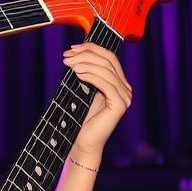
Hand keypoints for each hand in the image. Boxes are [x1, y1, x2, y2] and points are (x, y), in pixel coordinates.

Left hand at [61, 43, 131, 157]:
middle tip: (67, 56)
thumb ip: (86, 73)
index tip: (72, 48)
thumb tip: (75, 54)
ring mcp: (125, 97)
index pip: (109, 57)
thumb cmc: (81, 118)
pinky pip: (106, 84)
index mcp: (119, 82)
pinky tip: (77, 74)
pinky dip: (91, 76)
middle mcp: (125, 88)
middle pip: (108, 61)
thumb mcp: (83, 90)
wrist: (83, 142)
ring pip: (106, 70)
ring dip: (85, 64)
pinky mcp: (119, 105)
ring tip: (69, 64)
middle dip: (86, 54)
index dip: (91, 48)